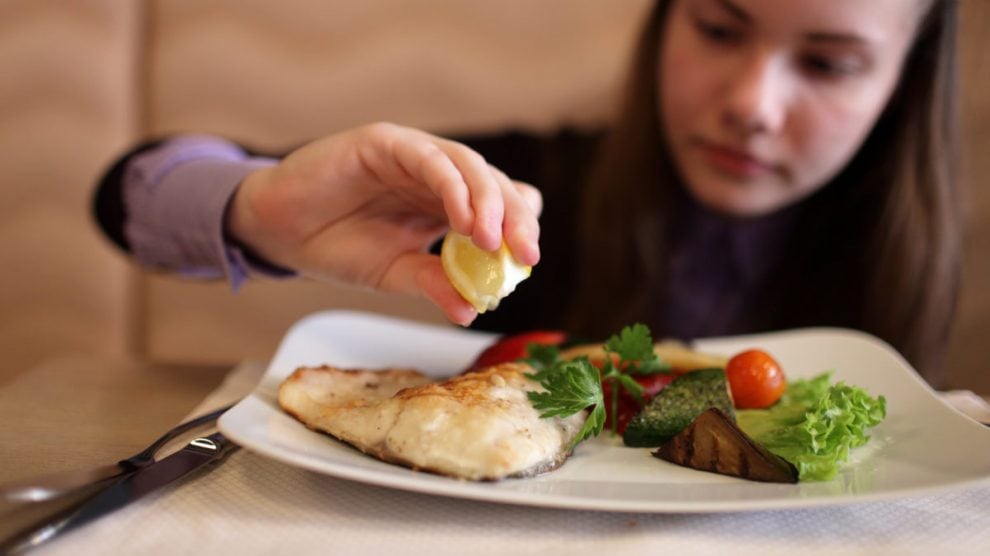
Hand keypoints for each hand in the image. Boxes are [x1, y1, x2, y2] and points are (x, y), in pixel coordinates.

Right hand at [226, 122, 541, 325]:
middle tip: (524, 255)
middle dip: (514, 219)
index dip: (520, 228)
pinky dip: (452, 186)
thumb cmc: (336, 246)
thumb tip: (472, 310)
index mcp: (446, 203)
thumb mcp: (393, 273)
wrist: (278, 231)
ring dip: (488, 202)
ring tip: (493, 241)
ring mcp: (413, 154)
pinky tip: (463, 219)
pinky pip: (429, 158)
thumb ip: (433, 283)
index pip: (500, 207)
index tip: (528, 263)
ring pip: (469, 166)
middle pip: (495, 184)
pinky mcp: (385, 141)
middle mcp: (437, 175)